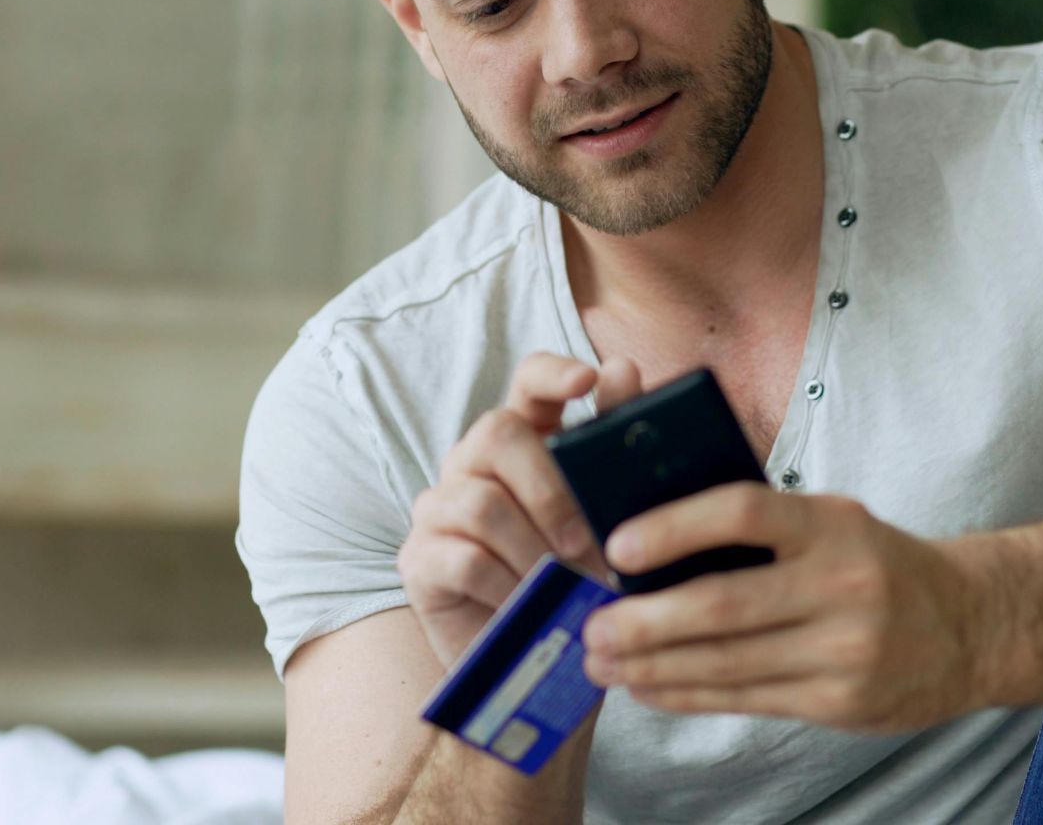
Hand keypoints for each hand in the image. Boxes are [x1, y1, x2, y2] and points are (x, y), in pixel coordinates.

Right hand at [399, 353, 644, 665]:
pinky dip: (506, 587)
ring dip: (533, 551)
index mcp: (525, 444)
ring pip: (482, 502)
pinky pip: (462, 558)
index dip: (552, 372)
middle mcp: (473, 464)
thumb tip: (624, 370)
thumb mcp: (607, 522)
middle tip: (583, 543)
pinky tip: (529, 610)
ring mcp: (440, 509)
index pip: (527, 381)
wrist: (537, 673)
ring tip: (564, 589)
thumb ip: (613, 451)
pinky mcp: (419, 560)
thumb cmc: (577, 586)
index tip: (587, 381)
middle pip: (496, 431)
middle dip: (548, 486)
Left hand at [580, 484, 985, 732]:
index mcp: (833, 523)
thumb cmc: (873, 562)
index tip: (617, 544)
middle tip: (591, 625)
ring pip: (726, 663)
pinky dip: (686, 693)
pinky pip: (744, 700)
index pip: (745, 512)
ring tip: (601, 660)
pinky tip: (646, 685)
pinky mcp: (839, 703)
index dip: (675, 526)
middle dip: (644, 620)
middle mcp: (843, 585)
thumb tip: (650, 530)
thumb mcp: (831, 521)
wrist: (969, 626)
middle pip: (723, 605)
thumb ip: (759, 524)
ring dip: (652, 665)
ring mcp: (845, 650)